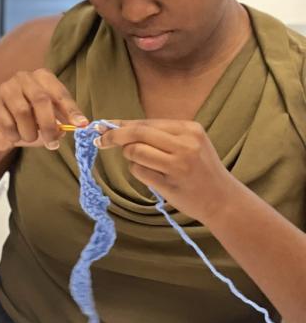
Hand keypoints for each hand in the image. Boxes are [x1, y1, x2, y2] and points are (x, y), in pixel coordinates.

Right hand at [0, 68, 87, 151]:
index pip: (59, 92)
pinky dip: (14, 135)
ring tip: (30, 138)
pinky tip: (14, 136)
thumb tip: (76, 125)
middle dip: (49, 125)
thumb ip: (62, 121)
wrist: (1, 128)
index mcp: (42, 77)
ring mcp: (5, 88)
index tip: (81, 125)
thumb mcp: (50, 120)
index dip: (71, 109)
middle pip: (40, 99)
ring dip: (30, 132)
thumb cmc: (30, 121)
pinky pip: (6, 122)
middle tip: (53, 144)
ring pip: (22, 112)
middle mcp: (23, 77)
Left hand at [96, 120, 236, 222]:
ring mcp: (179, 164)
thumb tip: (116, 127)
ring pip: (135, 152)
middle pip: (137, 133)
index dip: (120, 125)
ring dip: (130, 157)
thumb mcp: (189, 144)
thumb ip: (158, 134)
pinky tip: (154, 177)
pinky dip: (138, 171)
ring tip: (145, 164)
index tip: (103, 127)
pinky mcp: (171, 183)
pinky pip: (139, 171)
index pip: (145, 122)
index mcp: (190, 129)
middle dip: (114, 136)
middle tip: (101, 141)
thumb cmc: (200, 169)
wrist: (223, 200)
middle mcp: (186, 144)